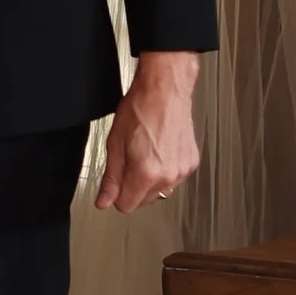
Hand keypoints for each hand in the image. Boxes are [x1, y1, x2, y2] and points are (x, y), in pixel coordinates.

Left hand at [96, 50, 201, 211]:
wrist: (165, 89)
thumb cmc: (141, 108)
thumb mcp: (115, 144)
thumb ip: (110, 178)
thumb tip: (104, 201)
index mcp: (147, 173)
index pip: (127, 205)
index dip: (116, 194)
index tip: (115, 181)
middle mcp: (168, 175)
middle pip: (144, 200)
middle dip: (133, 186)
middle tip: (129, 159)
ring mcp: (183, 169)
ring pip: (160, 190)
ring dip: (150, 179)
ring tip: (145, 152)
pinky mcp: (191, 162)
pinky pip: (173, 177)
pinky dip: (165, 170)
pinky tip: (159, 150)